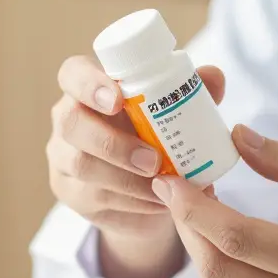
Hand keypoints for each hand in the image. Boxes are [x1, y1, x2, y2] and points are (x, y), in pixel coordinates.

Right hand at [47, 55, 225, 277]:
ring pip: (82, 166)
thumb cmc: (155, 132)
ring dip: (127, 179)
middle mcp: (68, 119)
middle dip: (112, 142)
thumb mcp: (174, 110)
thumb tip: (215, 76)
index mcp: (87, 87)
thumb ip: (191, 90)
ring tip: (164, 185)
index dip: (90, 84)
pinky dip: (132, 202)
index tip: (119, 100)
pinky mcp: (70, 194)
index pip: (72, 73)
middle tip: (152, 159)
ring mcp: (63, 158)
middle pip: (71, 123)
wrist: (143, 187)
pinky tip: (158, 203)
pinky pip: (95, 199)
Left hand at [152, 126, 277, 277]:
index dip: (196, 208)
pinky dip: (226, 264)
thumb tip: (242, 136)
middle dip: (187, 228)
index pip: (239, 239)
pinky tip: (226, 230)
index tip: (171, 178)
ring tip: (195, 202)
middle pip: (219, 272)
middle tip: (175, 186)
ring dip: (202, 247)